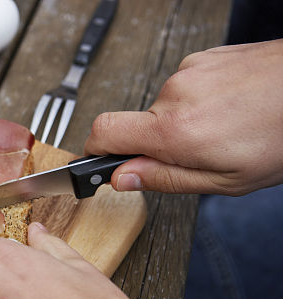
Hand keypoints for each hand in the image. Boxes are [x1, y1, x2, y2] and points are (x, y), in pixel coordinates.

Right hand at [85, 39, 282, 195]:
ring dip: (185, 120)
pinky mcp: (206, 57)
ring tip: (224, 128)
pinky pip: (187, 85)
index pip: (102, 133)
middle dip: (160, 142)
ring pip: (166, 105)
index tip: (103, 162)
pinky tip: (230, 108)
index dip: (95, 150)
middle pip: (139, 123)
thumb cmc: (281, 137)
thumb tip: (121, 178)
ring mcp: (191, 70)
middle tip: (198, 153)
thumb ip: (165, 179)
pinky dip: (201, 101)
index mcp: (175, 130)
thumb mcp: (224, 180)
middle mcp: (176, 94)